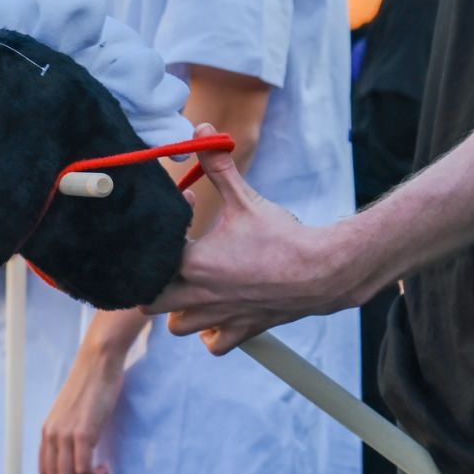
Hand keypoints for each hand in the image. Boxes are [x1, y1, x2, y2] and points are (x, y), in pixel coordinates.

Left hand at [39, 341, 125, 473]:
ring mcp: (66, 434)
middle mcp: (52, 434)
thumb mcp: (72, 412)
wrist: (97, 362)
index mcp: (48, 430)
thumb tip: (76, 450)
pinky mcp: (83, 433)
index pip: (45, 470)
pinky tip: (105, 468)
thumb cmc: (90, 383)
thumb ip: (69, 430)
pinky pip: (84, 469)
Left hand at [145, 125, 359, 354]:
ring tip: (194, 287)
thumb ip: (217, 167)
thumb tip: (202, 130)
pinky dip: (210, 333)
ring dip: (179, 310)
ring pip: (177, 327)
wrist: (322, 271)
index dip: (160, 241)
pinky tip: (218, 311)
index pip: (152, 261)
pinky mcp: (241, 330)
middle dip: (156, 283)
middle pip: (151, 302)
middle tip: (173, 263)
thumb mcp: (245, 198)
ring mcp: (220, 318)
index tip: (183, 223)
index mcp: (194, 265)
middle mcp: (200, 297)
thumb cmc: (281, 235)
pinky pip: (212, 343)